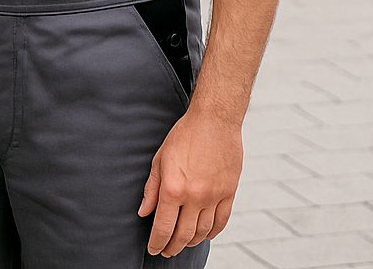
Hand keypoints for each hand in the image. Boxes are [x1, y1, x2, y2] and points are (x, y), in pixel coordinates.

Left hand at [138, 108, 242, 256]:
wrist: (214, 122)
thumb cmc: (184, 136)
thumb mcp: (159, 160)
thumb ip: (151, 189)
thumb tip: (143, 212)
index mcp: (173, 188)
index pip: (163, 226)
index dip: (157, 242)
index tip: (154, 249)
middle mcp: (194, 196)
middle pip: (183, 234)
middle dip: (173, 246)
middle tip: (166, 251)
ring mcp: (214, 196)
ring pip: (203, 231)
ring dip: (191, 242)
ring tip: (182, 243)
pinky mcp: (229, 193)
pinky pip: (221, 221)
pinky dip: (212, 233)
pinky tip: (204, 235)